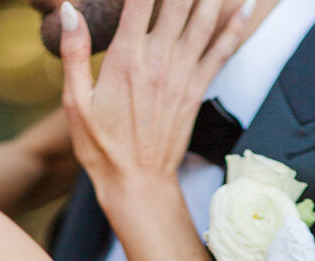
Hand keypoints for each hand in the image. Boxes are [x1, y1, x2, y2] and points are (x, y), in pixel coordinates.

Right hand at [58, 0, 251, 206]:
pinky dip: (234, 26)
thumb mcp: (75, 103)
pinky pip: (221, 52)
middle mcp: (159, 61)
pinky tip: (245, 5)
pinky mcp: (196, 91)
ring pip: (203, 18)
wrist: (138, 186)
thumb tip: (69, 8)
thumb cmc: (102, 149)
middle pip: (177, 0)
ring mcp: (182, 76)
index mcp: (126, 60)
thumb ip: (74, 53)